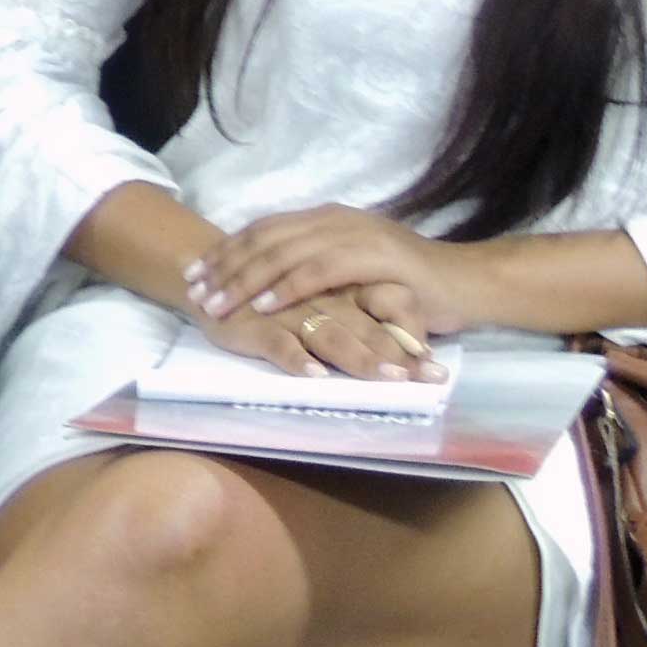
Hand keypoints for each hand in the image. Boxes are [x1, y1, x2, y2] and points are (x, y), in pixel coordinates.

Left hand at [190, 204, 486, 340]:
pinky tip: (263, 305)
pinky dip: (287, 288)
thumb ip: (318, 264)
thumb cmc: (411, 283)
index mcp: (325, 218)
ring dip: (244, 279)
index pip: (263, 230)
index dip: (226, 250)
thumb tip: (270, 276)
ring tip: (216, 301)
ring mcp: (354, 235)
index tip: (194, 271)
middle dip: (224, 265)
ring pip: (283, 253)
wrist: (468, 283)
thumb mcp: (355, 267)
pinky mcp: (373, 258)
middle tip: (192, 288)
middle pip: (264, 238)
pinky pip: (319, 271)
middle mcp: (334, 219)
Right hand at [195, 289, 443, 385]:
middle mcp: (320, 294)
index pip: (385, 303)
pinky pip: (277, 342)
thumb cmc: (279, 291)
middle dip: (397, 352)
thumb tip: (415, 350)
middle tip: (428, 379)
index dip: (412, 333)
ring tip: (387, 377)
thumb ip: (364, 312)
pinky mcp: (254, 324)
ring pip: (328, 331)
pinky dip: (295, 358)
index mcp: (340, 282)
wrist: (210, 267)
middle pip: (365, 323)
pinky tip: (314, 374)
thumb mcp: (327, 294)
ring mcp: (287, 308)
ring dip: (359, 356)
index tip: (437, 367)